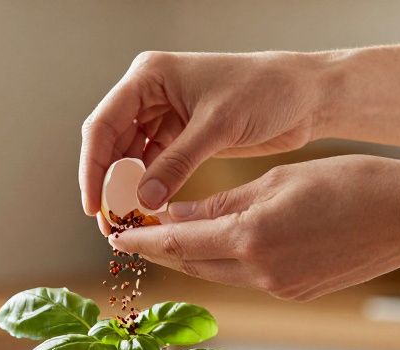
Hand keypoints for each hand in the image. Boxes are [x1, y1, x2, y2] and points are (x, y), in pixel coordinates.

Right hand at [79, 50, 327, 221]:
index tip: (95, 205)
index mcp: (150, 76)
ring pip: (129, 158)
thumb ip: (177, 162)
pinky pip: (152, 166)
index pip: (104, 125)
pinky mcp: (181, 136)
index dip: (93, 167)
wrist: (307, 95)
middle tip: (110, 223)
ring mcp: (164, 115)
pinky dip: (149, 188)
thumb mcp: (217, 126)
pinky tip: (149, 211)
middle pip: (110, 143)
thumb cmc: (266, 91)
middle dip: (108, 183)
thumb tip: (142, 200)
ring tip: (128, 222)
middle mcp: (150, 94)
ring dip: (127, 190)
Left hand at [108, 156, 399, 301]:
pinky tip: (220, 244)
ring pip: (217, 273)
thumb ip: (222, 202)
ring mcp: (279, 288)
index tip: (116, 235)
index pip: (178, 242)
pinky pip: (246, 278)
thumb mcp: (276, 180)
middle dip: (162, 250)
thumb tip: (177, 213)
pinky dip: (225, 263)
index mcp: (250, 236)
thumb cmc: (351, 183)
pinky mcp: (295, 293)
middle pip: (192, 264)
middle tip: (135, 234)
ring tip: (170, 236)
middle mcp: (259, 271)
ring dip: (192, 257)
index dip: (143, 241)